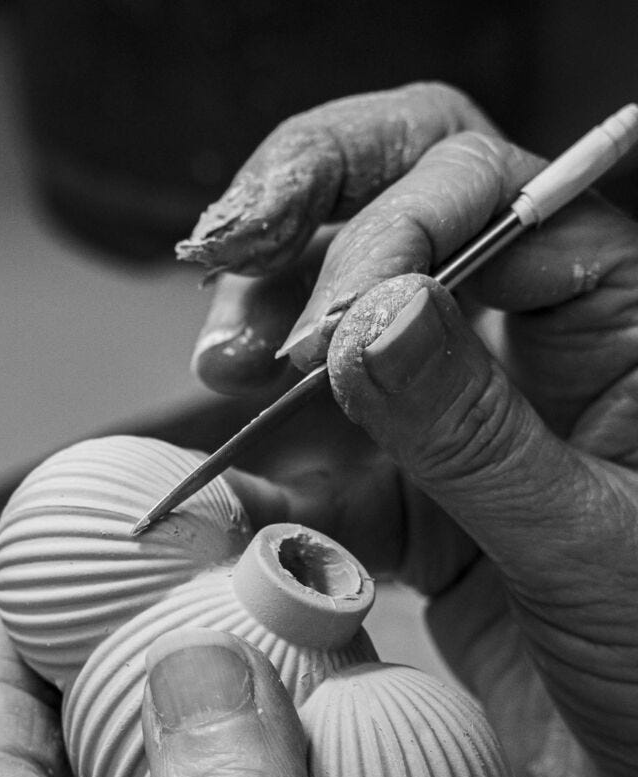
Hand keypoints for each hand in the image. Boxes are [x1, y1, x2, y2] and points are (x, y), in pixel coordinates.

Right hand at [177, 82, 637, 776]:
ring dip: (265, 336)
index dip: (382, 227)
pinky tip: (228, 495)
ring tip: (220, 372)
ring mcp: (457, 425)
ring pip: (339, 331)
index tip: (318, 333)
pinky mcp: (410, 506)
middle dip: (297, 223)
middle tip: (220, 260)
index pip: (478, 189)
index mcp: (607, 316)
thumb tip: (367, 317)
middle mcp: (524, 349)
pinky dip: (266, 480)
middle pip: (394, 210)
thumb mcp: (588, 543)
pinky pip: (320, 467)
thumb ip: (474, 434)